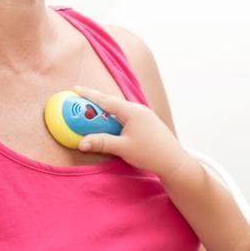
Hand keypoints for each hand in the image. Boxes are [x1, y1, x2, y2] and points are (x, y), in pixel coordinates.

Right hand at [73, 86, 188, 178]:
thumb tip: (81, 142)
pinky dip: (115, 118)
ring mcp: (145, 116)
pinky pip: (126, 116)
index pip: (106, 100)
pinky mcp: (147, 123)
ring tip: (91, 115)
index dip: (89, 95)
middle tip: (80, 104)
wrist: (174, 161)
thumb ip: (101, 142)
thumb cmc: (151, 153)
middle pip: (113, 103)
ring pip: (120, 110)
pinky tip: (110, 125)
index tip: (76, 89)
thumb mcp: (122, 148)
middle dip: (96, 103)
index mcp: (132, 111)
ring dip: (106, 112)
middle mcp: (139, 109)